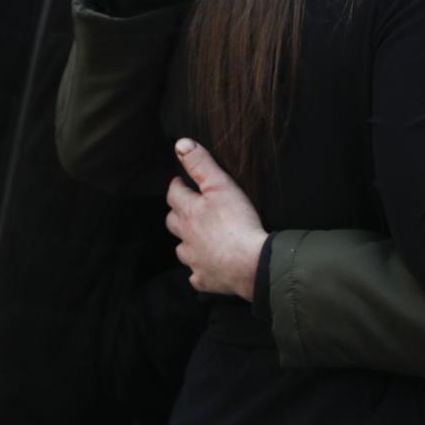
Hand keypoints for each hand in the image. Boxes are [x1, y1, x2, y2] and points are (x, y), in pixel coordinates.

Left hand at [165, 139, 267, 299]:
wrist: (251, 263)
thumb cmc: (237, 222)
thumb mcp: (221, 185)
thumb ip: (201, 164)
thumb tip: (181, 144)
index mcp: (189, 212)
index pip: (174, 193)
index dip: (178, 185)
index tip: (182, 181)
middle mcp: (186, 237)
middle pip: (173, 222)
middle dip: (178, 213)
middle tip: (188, 208)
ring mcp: (194, 260)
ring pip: (182, 250)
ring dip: (188, 243)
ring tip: (198, 238)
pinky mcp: (204, 280)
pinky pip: (196, 275)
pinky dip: (200, 270)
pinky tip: (207, 268)